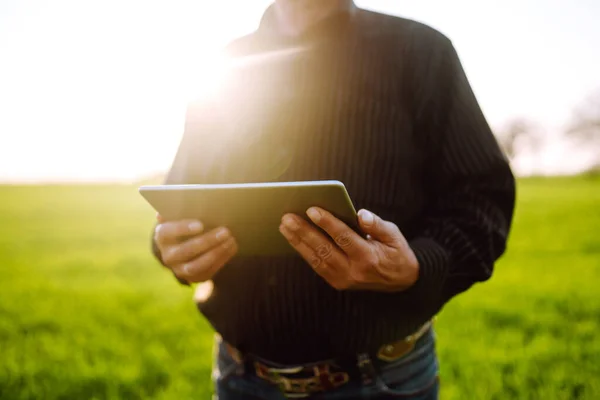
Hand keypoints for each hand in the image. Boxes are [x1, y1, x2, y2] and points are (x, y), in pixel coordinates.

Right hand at [154, 214, 238, 282]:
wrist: (186, 242)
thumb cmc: (187, 221)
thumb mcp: (182, 214)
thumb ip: (183, 208)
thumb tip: (185, 202)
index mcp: (162, 235)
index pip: (167, 232)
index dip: (182, 228)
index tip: (200, 224)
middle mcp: (168, 255)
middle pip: (185, 250)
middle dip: (207, 241)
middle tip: (226, 230)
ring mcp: (179, 269)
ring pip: (196, 265)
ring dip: (216, 252)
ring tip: (231, 239)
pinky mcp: (194, 277)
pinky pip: (207, 271)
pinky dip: (222, 259)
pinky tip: (232, 246)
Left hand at [279, 207, 418, 291]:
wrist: (401, 282)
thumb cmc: (395, 252)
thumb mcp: (394, 236)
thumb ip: (377, 225)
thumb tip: (360, 214)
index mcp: (369, 257)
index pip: (344, 238)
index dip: (327, 223)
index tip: (312, 209)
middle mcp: (354, 271)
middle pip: (324, 249)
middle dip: (304, 232)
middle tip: (288, 217)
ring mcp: (343, 279)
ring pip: (316, 259)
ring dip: (298, 242)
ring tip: (284, 226)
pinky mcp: (337, 283)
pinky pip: (316, 266)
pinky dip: (303, 252)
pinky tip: (293, 238)